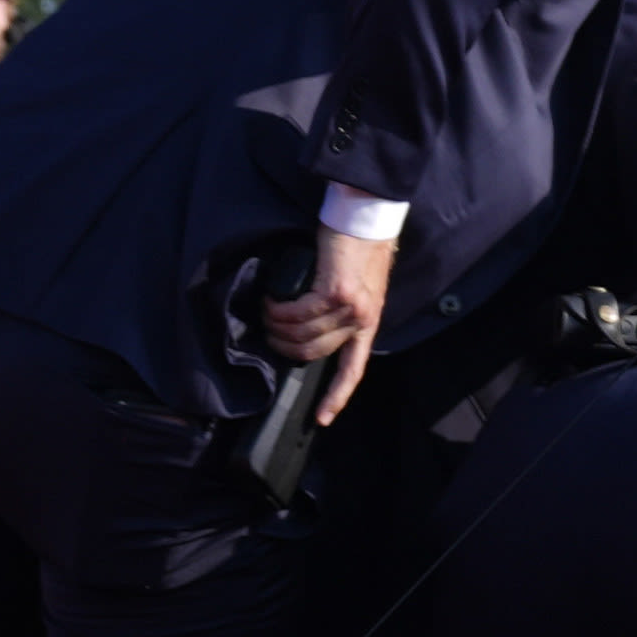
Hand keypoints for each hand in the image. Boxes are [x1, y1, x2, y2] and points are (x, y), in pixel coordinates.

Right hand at [260, 228, 394, 423]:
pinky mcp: (334, 291)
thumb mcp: (358, 286)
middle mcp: (361, 318)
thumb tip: (311, 328)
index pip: (354, 368)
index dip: (337, 396)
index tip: (321, 419)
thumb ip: (342, 310)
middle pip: (312, 352)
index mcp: (369, 322)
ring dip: (276, 325)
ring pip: (301, 333)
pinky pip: (296, 313)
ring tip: (267, 311)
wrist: (368, 216)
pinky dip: (278, 310)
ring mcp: (350, 306)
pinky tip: (271, 300)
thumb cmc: (357, 249)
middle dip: (283, 345)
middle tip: (268, 329)